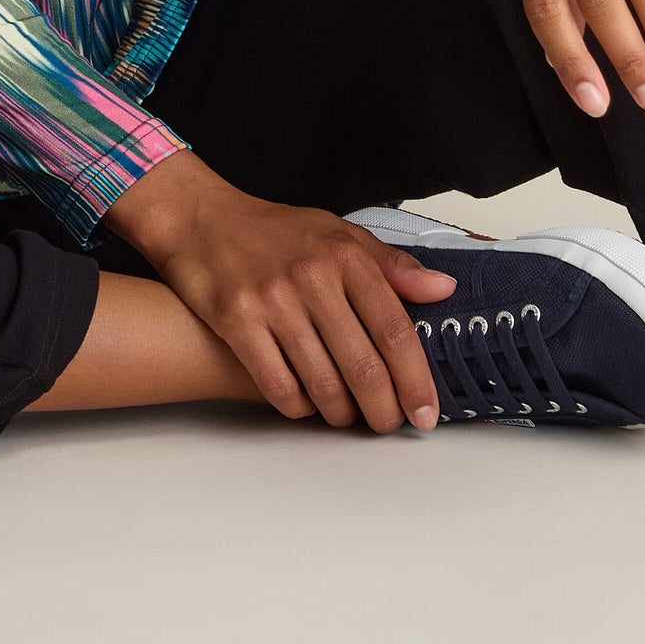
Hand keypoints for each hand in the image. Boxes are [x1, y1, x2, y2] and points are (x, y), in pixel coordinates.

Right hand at [102, 149, 457, 430]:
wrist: (202, 219)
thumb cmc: (273, 232)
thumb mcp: (337, 234)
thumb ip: (390, 266)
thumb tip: (442, 288)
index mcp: (344, 255)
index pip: (395, 330)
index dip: (416, 379)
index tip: (425, 411)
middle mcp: (312, 276)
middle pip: (364, 366)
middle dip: (382, 410)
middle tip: (387, 423)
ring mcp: (273, 300)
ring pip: (323, 384)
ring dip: (341, 413)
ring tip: (346, 414)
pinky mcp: (237, 321)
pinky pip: (278, 386)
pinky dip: (298, 406)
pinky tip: (304, 402)